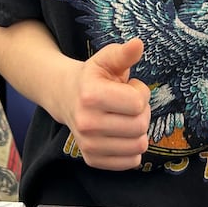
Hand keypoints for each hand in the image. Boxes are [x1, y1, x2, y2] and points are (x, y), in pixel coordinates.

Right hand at [65, 38, 150, 169]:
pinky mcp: (92, 159)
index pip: (137, 103)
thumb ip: (123, 53)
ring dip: (139, 131)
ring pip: (139, 146)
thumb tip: (138, 44)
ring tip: (125, 118)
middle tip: (128, 104)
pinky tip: (122, 135)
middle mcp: (86, 122)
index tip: (130, 88)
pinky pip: (131, 162)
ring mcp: (88, 144)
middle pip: (140, 125)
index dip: (140, 93)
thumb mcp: (106, 60)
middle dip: (142, 112)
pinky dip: (132, 149)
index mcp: (91, 95)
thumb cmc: (93, 77)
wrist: (65, 97)